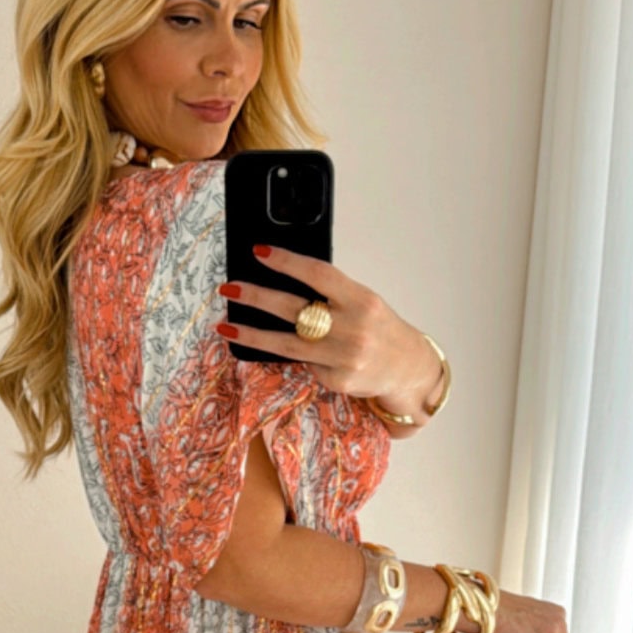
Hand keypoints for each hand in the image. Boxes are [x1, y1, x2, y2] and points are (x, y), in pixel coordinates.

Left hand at [215, 246, 436, 415]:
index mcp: (361, 299)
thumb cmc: (379, 327)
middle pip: (294, 309)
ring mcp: (343, 358)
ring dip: (252, 335)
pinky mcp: (336, 380)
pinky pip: (305, 365)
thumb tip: (282, 281)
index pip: (318, 275)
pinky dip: (300, 357)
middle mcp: (353, 328)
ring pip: (286, 345)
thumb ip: (331, 294)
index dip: (287, 262)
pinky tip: (303, 354)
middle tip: (229, 288)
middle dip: (256, 297)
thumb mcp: (363, 302)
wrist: (407, 368)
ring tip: (225, 327)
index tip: (259, 251)